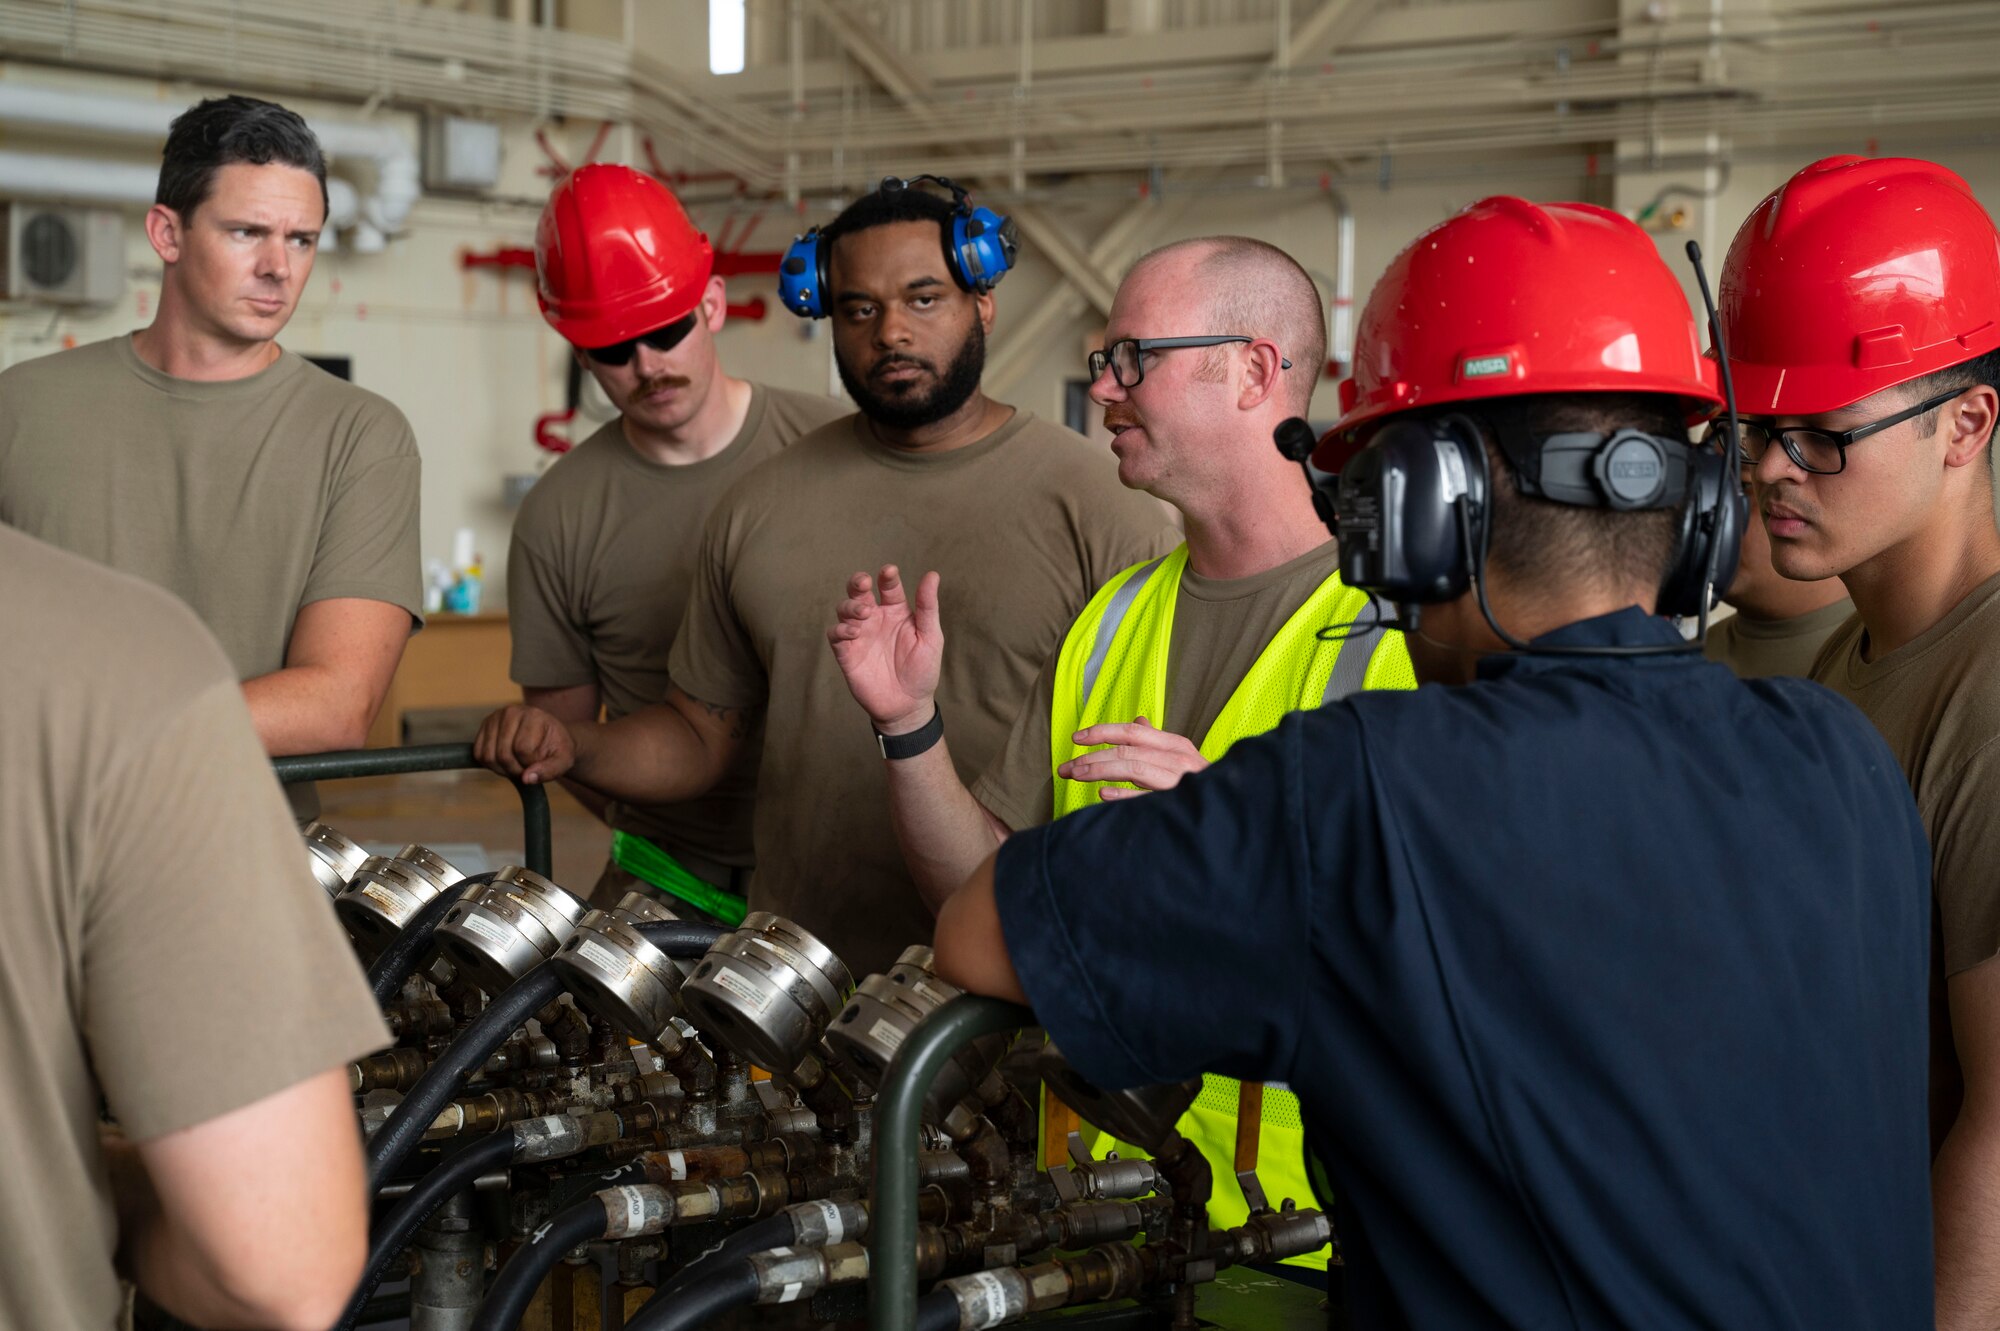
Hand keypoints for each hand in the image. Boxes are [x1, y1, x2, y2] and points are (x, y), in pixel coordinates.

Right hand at [473, 704, 576, 784]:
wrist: (549, 737)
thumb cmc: (556, 748)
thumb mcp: (564, 760)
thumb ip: (550, 770)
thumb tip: (526, 778)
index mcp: (533, 715)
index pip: (522, 749)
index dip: (530, 764)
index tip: (539, 763)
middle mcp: (511, 712)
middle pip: (503, 754)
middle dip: (515, 769)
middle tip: (527, 768)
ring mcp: (494, 718)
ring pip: (488, 756)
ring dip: (502, 769)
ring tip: (517, 764)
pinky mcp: (483, 728)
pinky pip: (478, 754)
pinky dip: (491, 765)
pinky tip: (506, 761)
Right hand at [827, 565, 943, 733]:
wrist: (908, 705)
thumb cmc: (922, 670)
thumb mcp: (930, 637)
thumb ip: (928, 606)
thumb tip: (932, 574)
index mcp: (895, 612)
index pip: (889, 587)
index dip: (887, 577)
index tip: (889, 572)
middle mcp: (875, 619)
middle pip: (859, 592)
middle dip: (857, 582)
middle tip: (863, 582)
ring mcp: (859, 635)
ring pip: (844, 610)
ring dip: (851, 606)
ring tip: (864, 613)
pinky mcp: (847, 654)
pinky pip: (836, 635)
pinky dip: (841, 629)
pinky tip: (854, 632)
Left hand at [1057, 716, 1207, 799]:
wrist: (1230, 807)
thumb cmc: (1202, 783)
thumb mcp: (1181, 757)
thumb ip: (1157, 740)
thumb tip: (1139, 720)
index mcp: (1175, 744)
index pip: (1132, 732)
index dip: (1102, 732)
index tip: (1076, 739)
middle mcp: (1177, 758)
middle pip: (1126, 750)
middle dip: (1091, 757)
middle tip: (1065, 768)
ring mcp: (1179, 780)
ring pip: (1132, 768)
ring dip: (1099, 770)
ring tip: (1076, 775)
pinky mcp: (1178, 802)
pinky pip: (1146, 798)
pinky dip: (1123, 795)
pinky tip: (1103, 795)